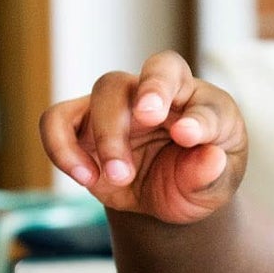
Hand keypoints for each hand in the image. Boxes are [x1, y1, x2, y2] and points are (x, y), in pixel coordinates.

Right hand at [39, 51, 247, 224]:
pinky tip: (87, 179)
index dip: (177, 103)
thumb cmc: (201, 177)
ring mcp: (114, 108)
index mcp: (190, 94)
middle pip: (122, 82)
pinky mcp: (83, 130)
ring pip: (97, 95)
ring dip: (103, 138)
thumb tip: (209, 159)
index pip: (175, 76)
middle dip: (120, 119)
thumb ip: (212, 173)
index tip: (187, 136)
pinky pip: (56, 121)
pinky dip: (61, 149)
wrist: (175, 195)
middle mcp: (149, 91)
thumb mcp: (217, 185)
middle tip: (127, 165)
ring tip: (117, 178)